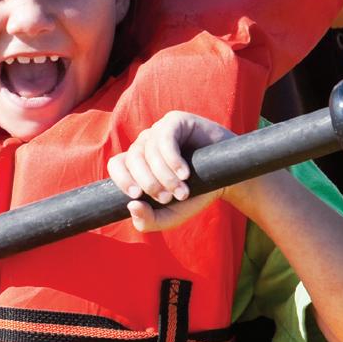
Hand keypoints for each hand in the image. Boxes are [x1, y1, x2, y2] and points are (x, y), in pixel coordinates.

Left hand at [107, 111, 235, 232]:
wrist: (227, 179)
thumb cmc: (193, 195)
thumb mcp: (169, 216)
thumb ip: (147, 220)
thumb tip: (131, 206)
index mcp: (137, 163)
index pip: (116, 165)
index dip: (122, 179)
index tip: (137, 196)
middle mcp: (145, 144)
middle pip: (133, 159)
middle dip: (149, 183)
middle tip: (168, 198)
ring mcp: (159, 130)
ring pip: (150, 151)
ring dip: (166, 176)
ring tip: (183, 191)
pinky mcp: (175, 121)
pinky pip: (165, 138)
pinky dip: (173, 159)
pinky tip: (185, 174)